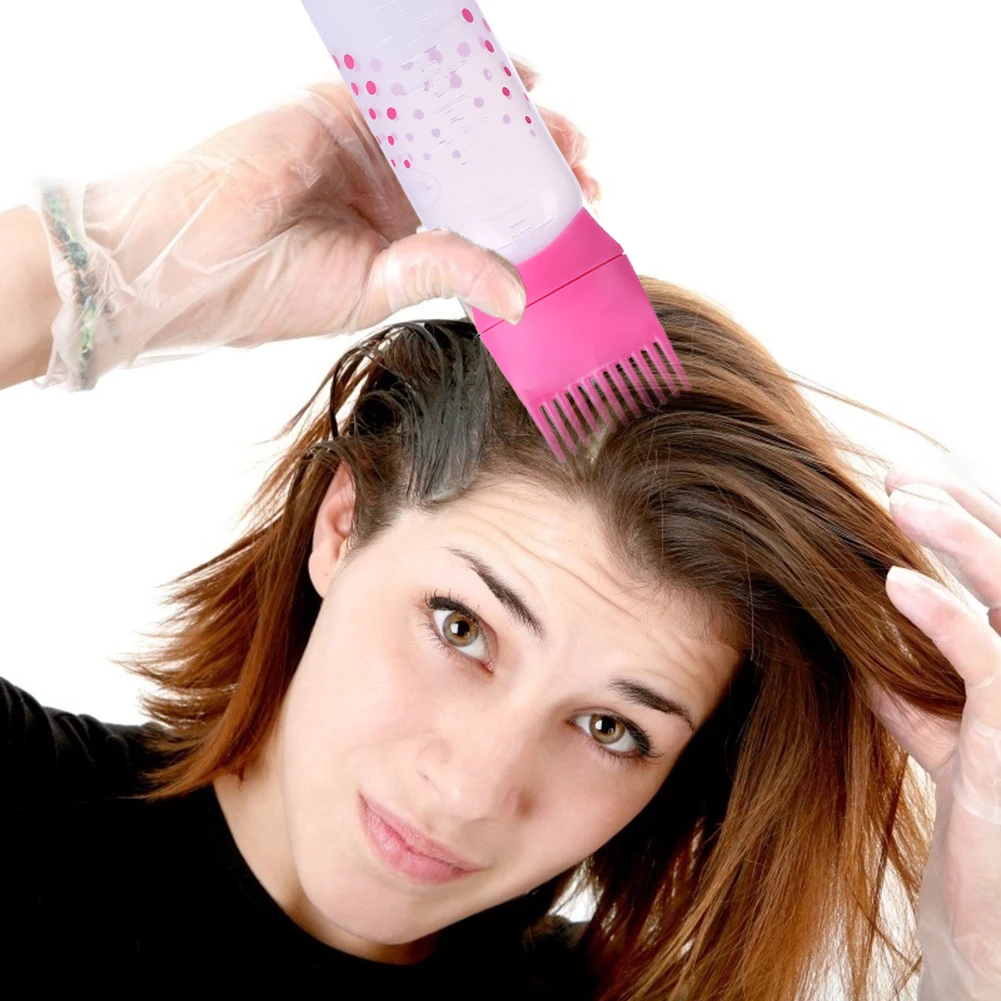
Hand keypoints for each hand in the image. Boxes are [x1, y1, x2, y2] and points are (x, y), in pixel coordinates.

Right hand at [33, 60, 599, 388]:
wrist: (182, 261)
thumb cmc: (264, 293)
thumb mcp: (372, 290)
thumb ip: (445, 273)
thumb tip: (520, 293)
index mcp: (395, 239)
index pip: (475, 216)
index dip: (526, 210)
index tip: (579, 207)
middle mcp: (384, 188)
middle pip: (472, 162)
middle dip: (527, 159)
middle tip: (580, 160)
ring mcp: (362, 143)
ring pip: (447, 118)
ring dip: (503, 116)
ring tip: (555, 123)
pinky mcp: (335, 103)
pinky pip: (402, 79)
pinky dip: (450, 72)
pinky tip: (500, 73)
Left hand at [869, 455, 1000, 997]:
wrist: (992, 946)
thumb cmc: (979, 849)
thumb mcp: (951, 757)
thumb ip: (925, 706)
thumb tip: (871, 658)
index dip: (973, 529)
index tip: (911, 491)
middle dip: (973, 517)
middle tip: (904, 478)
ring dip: (966, 542)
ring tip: (905, 500)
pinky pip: (992, 666)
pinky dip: (945, 619)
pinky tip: (896, 584)